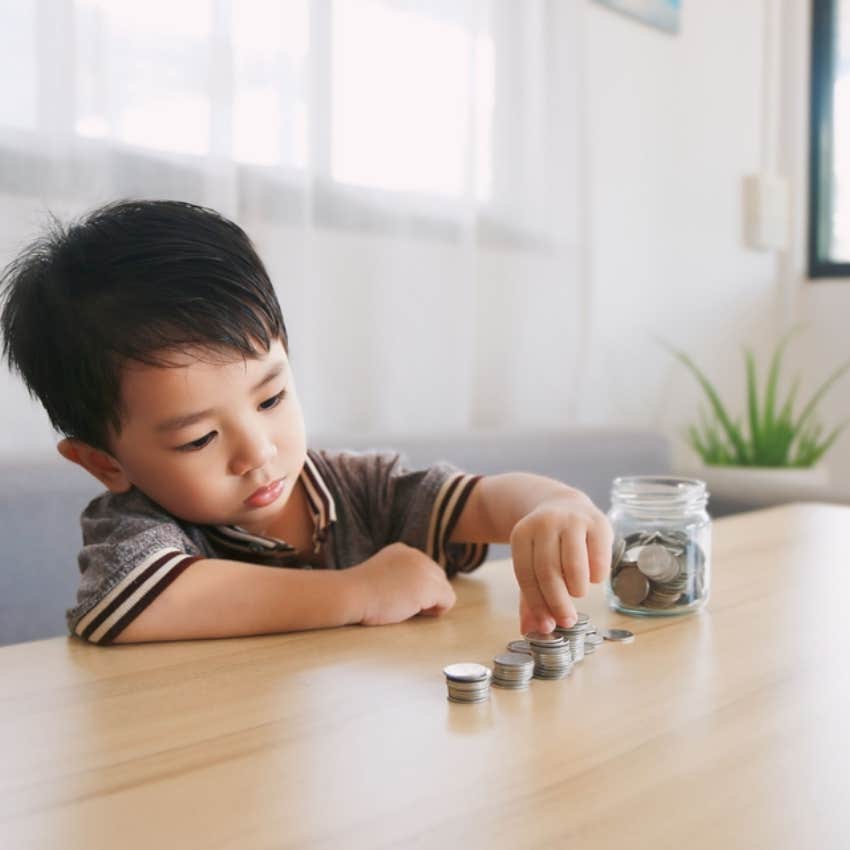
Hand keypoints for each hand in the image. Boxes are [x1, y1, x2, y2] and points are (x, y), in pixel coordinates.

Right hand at [347, 542, 456, 625]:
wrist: (351, 593)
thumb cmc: (358, 592)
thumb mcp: (380, 575)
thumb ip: (397, 576)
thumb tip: (414, 593)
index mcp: (403, 550)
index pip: (423, 569)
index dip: (416, 587)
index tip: (398, 596)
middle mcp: (417, 555)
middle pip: (437, 577)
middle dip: (426, 594)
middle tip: (404, 605)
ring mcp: (424, 569)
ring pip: (444, 588)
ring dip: (430, 602)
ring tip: (408, 609)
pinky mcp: (429, 586)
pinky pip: (448, 600)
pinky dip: (437, 610)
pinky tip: (417, 612)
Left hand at [510, 491, 612, 634]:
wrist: (565, 506)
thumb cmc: (549, 544)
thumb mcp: (532, 564)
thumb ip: (530, 597)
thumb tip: (530, 631)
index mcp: (522, 533)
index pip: (525, 574)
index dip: (536, 604)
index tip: (547, 626)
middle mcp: (544, 522)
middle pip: (548, 571)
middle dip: (558, 602)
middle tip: (567, 621)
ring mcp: (572, 520)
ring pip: (573, 565)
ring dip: (577, 589)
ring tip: (577, 592)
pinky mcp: (598, 522)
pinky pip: (598, 558)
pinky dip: (596, 577)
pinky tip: (593, 578)